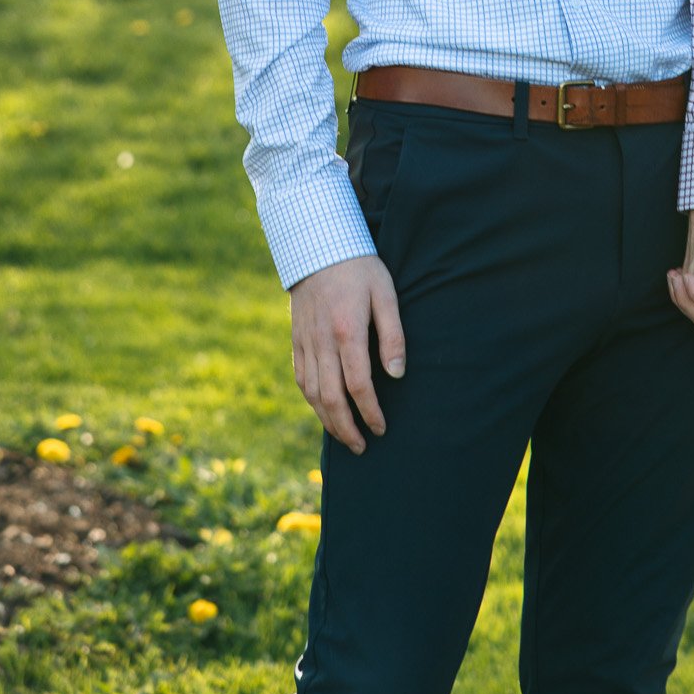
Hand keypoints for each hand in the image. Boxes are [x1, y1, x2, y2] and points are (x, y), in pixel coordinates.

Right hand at [289, 253, 404, 452]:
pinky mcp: (296, 340)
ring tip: (345, 438)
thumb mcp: (385, 293)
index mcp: (347, 332)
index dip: (370, 412)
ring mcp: (305, 343)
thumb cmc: (360, 268)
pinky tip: (324, 411)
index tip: (382, 428)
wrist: (317, 246)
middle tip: (362, 447)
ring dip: (328, 421)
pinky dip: (311, 401)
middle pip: (331, 398)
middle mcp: (322, 342)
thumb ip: (392, 334)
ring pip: (312, 394)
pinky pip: (301, 379)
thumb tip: (397, 374)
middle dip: (347, 428)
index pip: (358, 385)